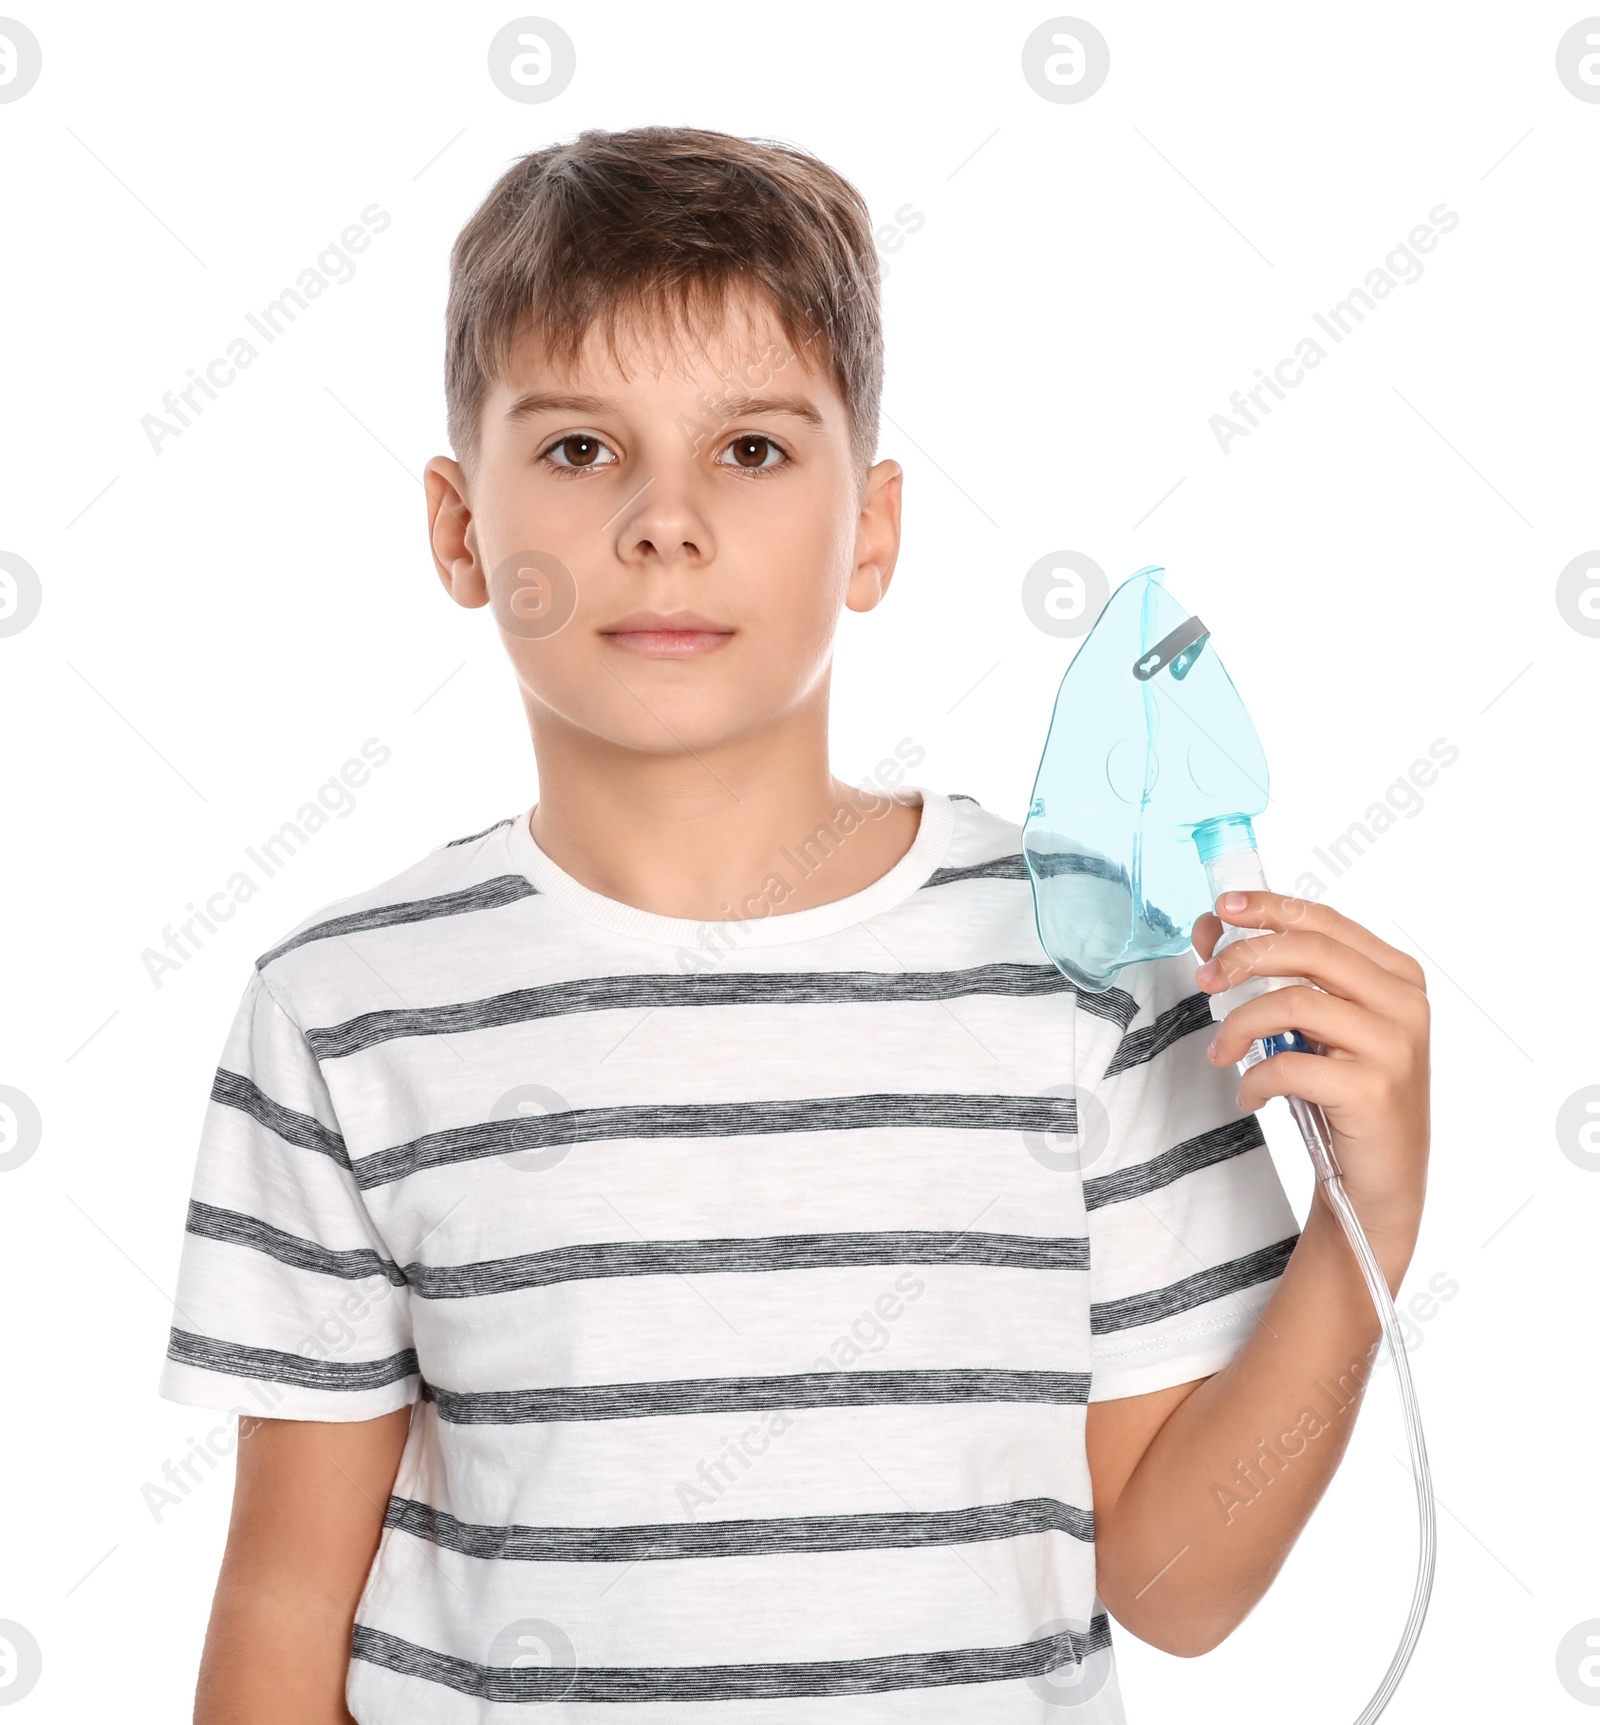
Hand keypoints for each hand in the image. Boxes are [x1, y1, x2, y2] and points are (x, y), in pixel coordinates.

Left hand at [1192, 892, 1429, 1255]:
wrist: (1377, 1182)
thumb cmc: (1342, 1096)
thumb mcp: (1323, 1028)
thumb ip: (1289, 980)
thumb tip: (1217, 936)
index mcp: (1397, 976)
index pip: (1326, 922)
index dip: (1269, 908)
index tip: (1221, 907)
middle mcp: (1404, 1003)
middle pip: (1309, 950)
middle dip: (1244, 957)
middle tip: (1203, 978)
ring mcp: (1394, 1045)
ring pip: (1293, 1003)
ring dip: (1239, 1025)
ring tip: (1220, 1052)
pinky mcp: (1373, 1089)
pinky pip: (1289, 1064)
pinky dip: (1255, 1079)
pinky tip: (1250, 1095)